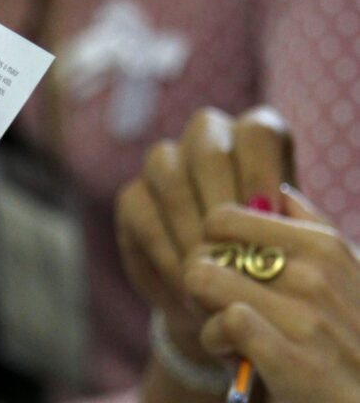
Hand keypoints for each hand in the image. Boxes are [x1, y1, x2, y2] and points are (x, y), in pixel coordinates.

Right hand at [116, 106, 291, 361]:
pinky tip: (185, 282)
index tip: (266, 215)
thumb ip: (282, 224)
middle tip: (233, 247)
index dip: (259, 172)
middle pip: (207, 150)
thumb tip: (265, 215)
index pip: (255, 134)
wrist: (228, 290)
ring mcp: (164, 163)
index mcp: (255, 137)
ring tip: (209, 270)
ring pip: (168, 174)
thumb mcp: (289, 242)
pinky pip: (142, 211)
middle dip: (220, 202)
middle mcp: (208, 139)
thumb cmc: (270, 260)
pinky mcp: (133, 197)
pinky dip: (166, 250)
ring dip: (190, 227)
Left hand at [184, 186, 359, 402]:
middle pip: (203, 252)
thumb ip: (312, 230)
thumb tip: (277, 194)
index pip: (221, 218)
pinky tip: (233, 355)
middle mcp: (314, 274)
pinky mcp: (293, 359)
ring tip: (225, 331)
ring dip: (203, 313)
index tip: (222, 273)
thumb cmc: (350, 338)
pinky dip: (215, 342)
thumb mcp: (347, 274)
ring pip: (204, 281)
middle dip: (198, 284)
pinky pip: (223, 322)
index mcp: (321, 246)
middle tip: (215, 309)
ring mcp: (305, 316)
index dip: (208, 247)